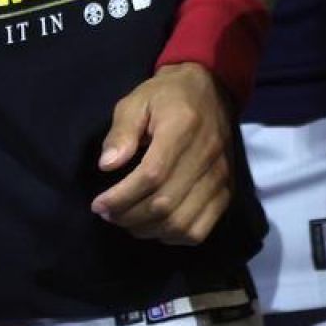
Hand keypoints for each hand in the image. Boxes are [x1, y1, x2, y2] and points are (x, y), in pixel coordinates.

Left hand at [93, 64, 234, 244]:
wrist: (211, 89)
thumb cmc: (167, 96)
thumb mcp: (136, 101)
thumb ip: (121, 132)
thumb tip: (107, 166)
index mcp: (183, 126)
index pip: (152, 175)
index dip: (121, 198)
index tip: (98, 204)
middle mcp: (207, 154)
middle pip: (164, 204)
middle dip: (128, 217)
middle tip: (108, 213)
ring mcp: (221, 175)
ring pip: (181, 223)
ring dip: (147, 230)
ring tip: (128, 220)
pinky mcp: (227, 189)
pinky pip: (199, 230)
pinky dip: (173, 236)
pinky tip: (156, 226)